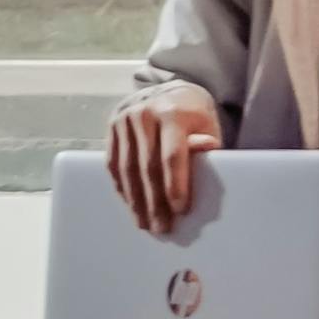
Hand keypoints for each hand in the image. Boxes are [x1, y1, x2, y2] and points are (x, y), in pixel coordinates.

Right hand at [108, 96, 219, 233]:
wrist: (168, 91)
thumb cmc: (193, 116)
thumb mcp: (207, 126)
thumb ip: (205, 146)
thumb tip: (206, 164)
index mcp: (172, 112)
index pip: (171, 155)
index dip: (175, 185)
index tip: (180, 210)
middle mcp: (144, 113)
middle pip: (147, 167)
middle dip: (154, 202)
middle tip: (160, 227)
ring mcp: (125, 119)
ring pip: (127, 168)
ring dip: (135, 200)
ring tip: (144, 223)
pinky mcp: (112, 126)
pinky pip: (113, 163)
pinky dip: (122, 187)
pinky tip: (130, 204)